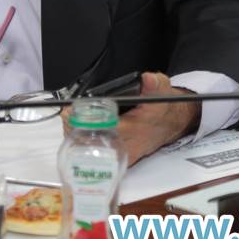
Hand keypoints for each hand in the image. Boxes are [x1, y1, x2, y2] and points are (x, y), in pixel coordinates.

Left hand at [59, 72, 199, 163]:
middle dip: (74, 129)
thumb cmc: (162, 107)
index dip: (84, 122)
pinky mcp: (119, 158)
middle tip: (67, 114)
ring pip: (91, 150)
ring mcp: (122, 155)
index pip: (105, 130)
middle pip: (91, 143)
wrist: (170, 124)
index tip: (71, 112)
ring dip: (77, 136)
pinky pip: (95, 154)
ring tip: (70, 120)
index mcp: (135, 129)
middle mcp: (127, 146)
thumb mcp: (162, 89)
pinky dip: (85, 142)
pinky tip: (80, 131)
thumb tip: (147, 79)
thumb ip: (154, 83)